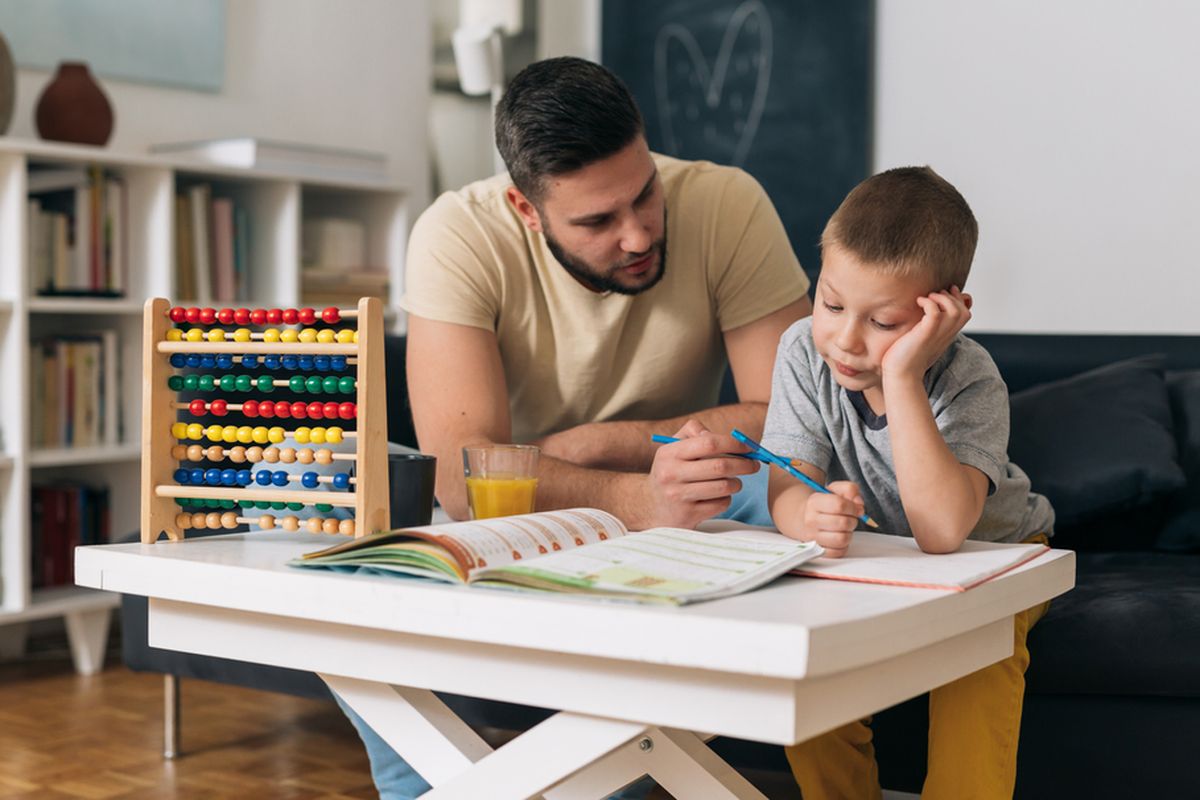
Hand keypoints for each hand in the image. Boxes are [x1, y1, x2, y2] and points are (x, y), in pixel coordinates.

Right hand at [639, 420, 757, 528]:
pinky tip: (718, 496)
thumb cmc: (670, 471)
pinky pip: (720, 504)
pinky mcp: (687, 516)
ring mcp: (678, 497)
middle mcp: (671, 474)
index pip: (708, 443)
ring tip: (734, 482)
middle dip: (744, 464)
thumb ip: (694, 432)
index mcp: (668, 454)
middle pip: (720, 466)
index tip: (749, 447)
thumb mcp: (673, 448)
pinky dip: (726, 499)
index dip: (734, 444)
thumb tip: (720, 435)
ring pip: (724, 487)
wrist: (649, 505)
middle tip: (754, 465)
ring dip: (736, 483)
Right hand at [801, 481, 863, 558]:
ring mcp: (813, 537)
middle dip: (853, 520)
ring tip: (845, 528)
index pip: (839, 505)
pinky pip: (839, 552)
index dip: (853, 507)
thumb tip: (859, 506)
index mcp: (814, 502)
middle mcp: (811, 520)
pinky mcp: (818, 550)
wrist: (805, 518)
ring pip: (842, 539)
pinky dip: (844, 545)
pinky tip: (840, 537)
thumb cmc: (824, 504)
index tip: (854, 508)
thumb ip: (850, 490)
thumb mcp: (835, 490)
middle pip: (843, 523)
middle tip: (850, 518)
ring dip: (849, 533)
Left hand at [881, 287, 971, 380]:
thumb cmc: (907, 358)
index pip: (965, 314)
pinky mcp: (925, 334)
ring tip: (928, 298)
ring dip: (943, 298)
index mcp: (947, 336)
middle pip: (963, 311)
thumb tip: (925, 315)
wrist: (901, 375)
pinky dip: (929, 302)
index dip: (959, 300)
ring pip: (955, 310)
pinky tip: (918, 302)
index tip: (948, 291)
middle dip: (951, 297)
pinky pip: (935, 313)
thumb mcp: (922, 340)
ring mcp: (937, 335)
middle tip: (935, 295)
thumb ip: (928, 328)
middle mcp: (945, 335)